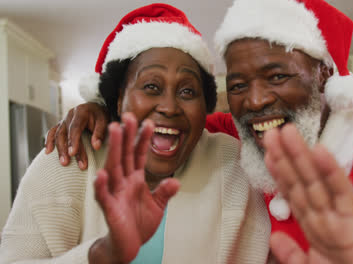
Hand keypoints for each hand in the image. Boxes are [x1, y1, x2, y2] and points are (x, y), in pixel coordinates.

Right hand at [45, 102, 109, 169]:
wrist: (96, 109)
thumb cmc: (100, 116)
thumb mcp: (104, 121)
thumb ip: (100, 133)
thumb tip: (96, 146)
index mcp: (81, 112)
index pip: (75, 128)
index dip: (73, 141)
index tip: (72, 153)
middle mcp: (70, 115)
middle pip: (64, 133)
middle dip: (65, 149)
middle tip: (66, 162)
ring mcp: (64, 120)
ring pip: (57, 134)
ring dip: (59, 149)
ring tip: (63, 162)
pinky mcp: (61, 125)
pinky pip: (52, 132)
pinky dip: (49, 141)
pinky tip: (48, 151)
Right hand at [90, 112, 178, 262]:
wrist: (128, 246)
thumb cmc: (139, 224)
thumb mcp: (158, 206)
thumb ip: (165, 191)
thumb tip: (175, 180)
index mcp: (135, 179)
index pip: (139, 155)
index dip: (143, 139)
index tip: (149, 122)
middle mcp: (124, 182)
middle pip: (124, 155)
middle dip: (127, 135)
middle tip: (127, 115)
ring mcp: (115, 193)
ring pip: (113, 167)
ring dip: (114, 149)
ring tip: (114, 130)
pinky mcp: (109, 208)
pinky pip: (104, 195)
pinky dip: (101, 185)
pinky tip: (101, 173)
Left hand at [264, 124, 352, 263]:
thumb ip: (292, 254)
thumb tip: (275, 237)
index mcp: (314, 223)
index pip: (292, 193)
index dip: (278, 173)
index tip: (267, 154)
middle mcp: (324, 213)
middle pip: (300, 180)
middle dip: (285, 156)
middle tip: (271, 132)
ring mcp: (339, 213)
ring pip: (315, 179)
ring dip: (300, 155)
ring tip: (287, 132)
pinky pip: (341, 190)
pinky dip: (331, 170)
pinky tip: (319, 151)